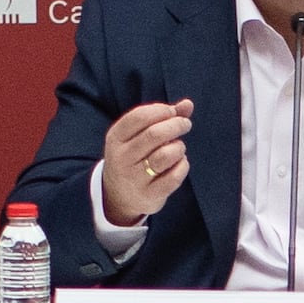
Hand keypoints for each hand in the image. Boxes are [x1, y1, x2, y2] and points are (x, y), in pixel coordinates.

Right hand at [100, 98, 194, 228]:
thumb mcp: (138, 136)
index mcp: (116, 138)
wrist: (119, 198)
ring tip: (178, 148)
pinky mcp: (149, 195)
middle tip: (185, 124)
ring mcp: (134, 178)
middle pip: (154, 134)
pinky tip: (179, 163)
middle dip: (176, 125)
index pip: (140, 116)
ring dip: (178, 147)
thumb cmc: (134, 158)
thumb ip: (162, 118)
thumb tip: (188, 104)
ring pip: (165, 155)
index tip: (173, 112)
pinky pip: (174, 176)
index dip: (162, 110)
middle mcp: (122, 158)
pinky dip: (183, 166)